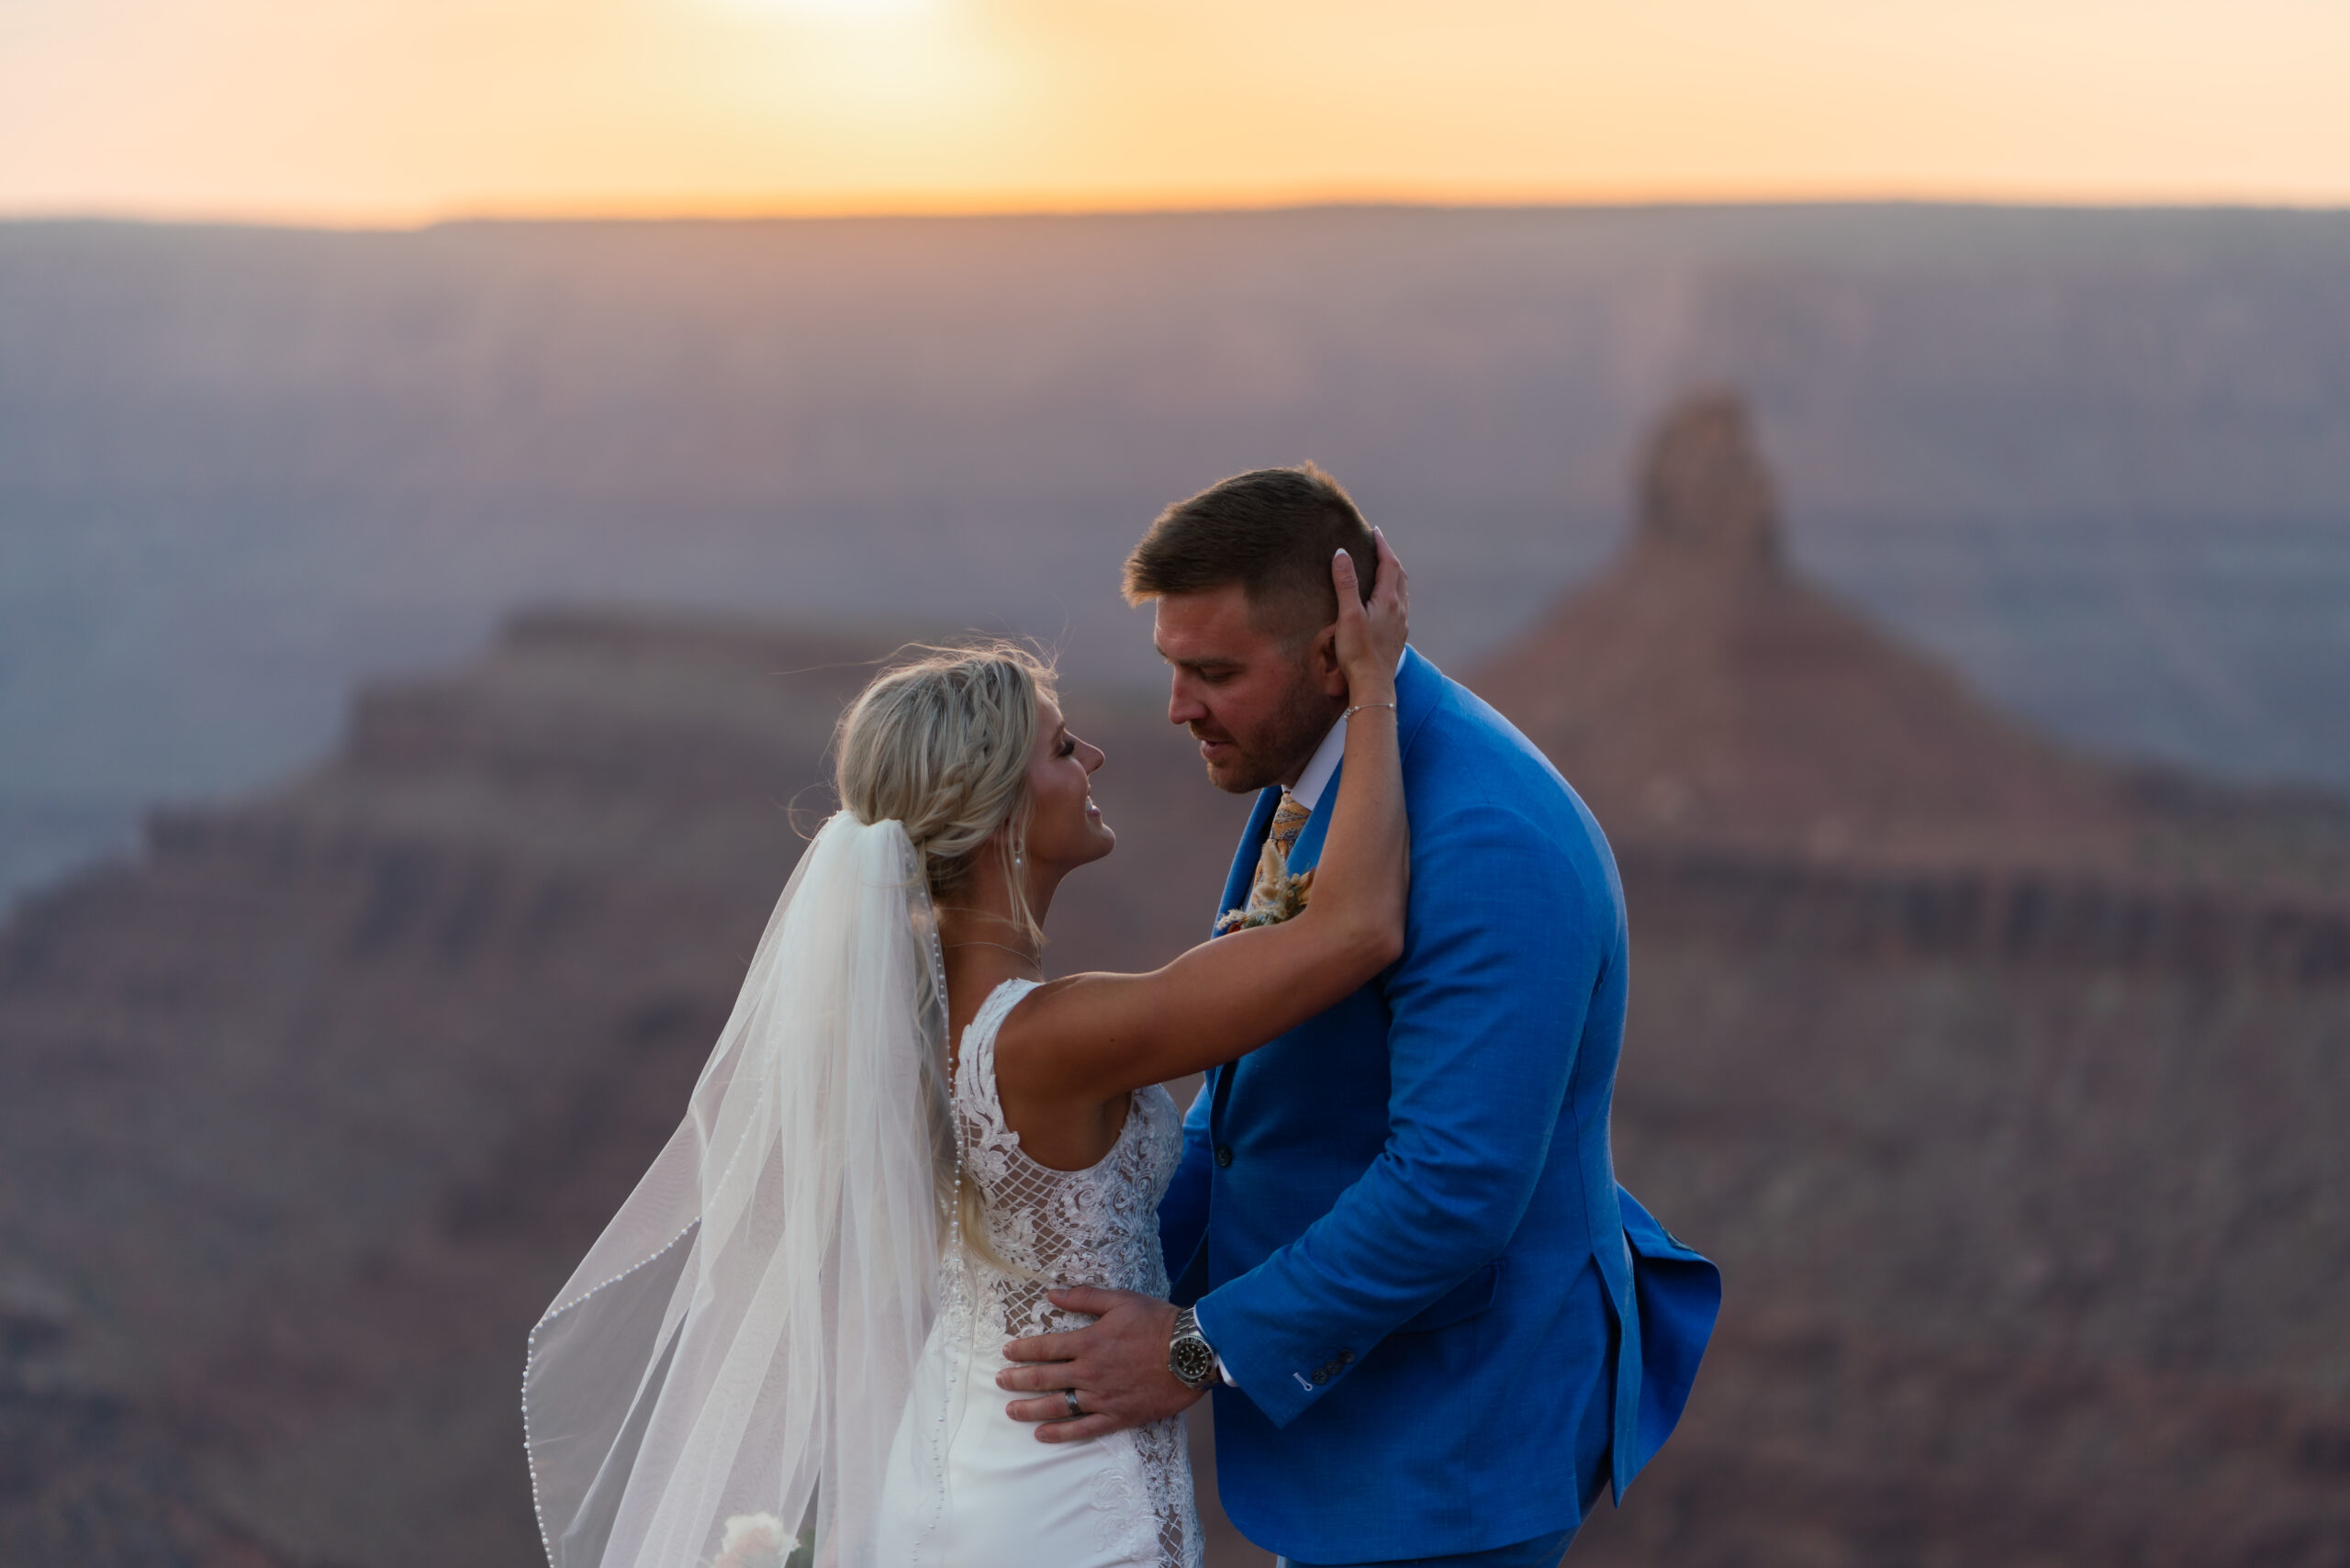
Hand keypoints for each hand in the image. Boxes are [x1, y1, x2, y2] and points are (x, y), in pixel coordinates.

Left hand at [994, 1286, 1205, 1441]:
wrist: (1190, 1353)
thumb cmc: (1158, 1322)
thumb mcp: (1121, 1300)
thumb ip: (1084, 1297)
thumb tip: (1052, 1293)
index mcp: (1089, 1342)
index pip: (1046, 1347)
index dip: (1023, 1350)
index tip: (1007, 1352)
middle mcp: (1089, 1372)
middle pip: (1044, 1378)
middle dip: (1018, 1380)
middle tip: (1000, 1381)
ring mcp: (1102, 1397)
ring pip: (1057, 1406)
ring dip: (1030, 1409)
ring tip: (1011, 1410)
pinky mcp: (1117, 1416)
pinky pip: (1083, 1429)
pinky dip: (1061, 1434)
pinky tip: (1042, 1435)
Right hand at [1333, 527, 1408, 701]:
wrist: (1373, 686)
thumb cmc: (1358, 652)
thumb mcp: (1347, 614)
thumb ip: (1345, 583)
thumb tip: (1342, 553)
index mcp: (1388, 601)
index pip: (1389, 564)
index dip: (1382, 546)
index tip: (1375, 531)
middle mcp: (1399, 610)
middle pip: (1399, 575)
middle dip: (1389, 558)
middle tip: (1378, 546)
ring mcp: (1401, 625)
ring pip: (1402, 592)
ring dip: (1393, 576)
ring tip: (1382, 570)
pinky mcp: (1398, 638)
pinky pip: (1400, 607)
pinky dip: (1393, 594)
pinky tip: (1385, 603)